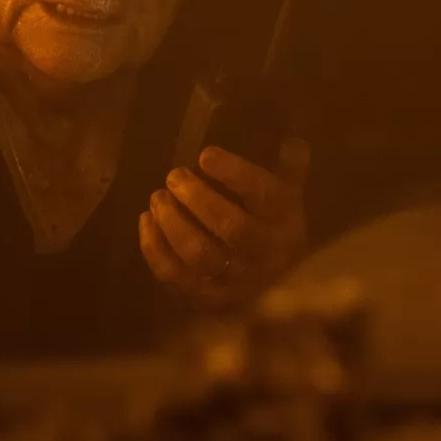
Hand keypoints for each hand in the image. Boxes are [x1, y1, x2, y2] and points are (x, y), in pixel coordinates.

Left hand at [140, 139, 311, 308]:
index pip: (265, 196)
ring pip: (200, 254)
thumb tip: (294, 142)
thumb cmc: (276, 230)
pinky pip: (175, 276)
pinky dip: (154, 248)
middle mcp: (265, 254)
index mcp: (286, 223)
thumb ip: (290, 169)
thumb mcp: (289, 198)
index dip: (234, 173)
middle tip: (174, 175)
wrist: (280, 290)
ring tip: (157, 198)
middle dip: (197, 198)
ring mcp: (236, 280)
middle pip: (231, 227)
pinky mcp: (208, 298)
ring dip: (172, 222)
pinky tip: (146, 222)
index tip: (205, 155)